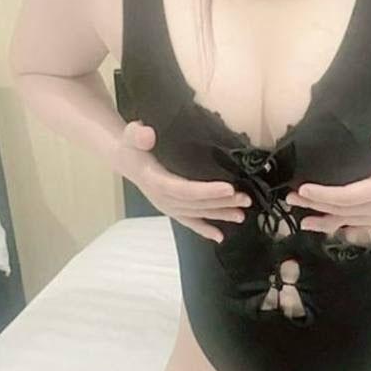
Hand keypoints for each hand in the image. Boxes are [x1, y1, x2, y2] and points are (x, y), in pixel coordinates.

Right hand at [115, 120, 250, 243]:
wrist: (125, 160)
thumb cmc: (132, 146)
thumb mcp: (131, 135)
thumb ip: (138, 135)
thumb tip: (146, 134)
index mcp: (155, 181)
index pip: (184, 189)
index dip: (207, 191)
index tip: (228, 188)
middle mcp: (162, 198)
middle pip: (196, 204)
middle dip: (222, 203)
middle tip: (244, 199)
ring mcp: (168, 206)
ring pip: (197, 213)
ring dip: (220, 215)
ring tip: (241, 215)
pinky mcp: (172, 208)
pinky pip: (189, 221)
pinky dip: (204, 229)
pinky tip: (219, 236)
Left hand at [284, 124, 370, 241]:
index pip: (347, 196)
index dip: (323, 195)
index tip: (303, 189)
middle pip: (342, 211)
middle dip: (315, 205)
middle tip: (290, 198)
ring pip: (346, 221)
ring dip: (323, 220)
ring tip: (301, 220)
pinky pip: (356, 226)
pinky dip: (337, 227)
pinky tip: (322, 226)